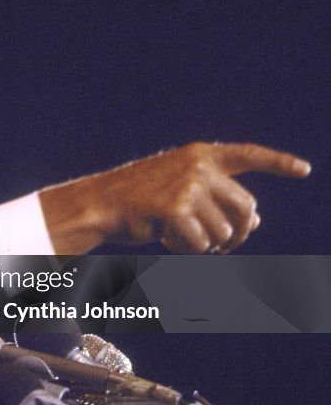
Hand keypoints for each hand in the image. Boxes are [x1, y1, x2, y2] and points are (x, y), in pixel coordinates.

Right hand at [39, 142, 310, 253]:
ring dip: (207, 245)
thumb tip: (257, 220)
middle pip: (246, 208)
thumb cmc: (139, 199)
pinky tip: (166, 241)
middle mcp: (199, 166)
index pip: (248, 156)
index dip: (278, 163)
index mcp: (201, 155)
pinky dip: (186, 249)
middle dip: (240, 234)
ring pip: (223, 232)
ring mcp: (187, 186)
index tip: (305, 170)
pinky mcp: (175, 208)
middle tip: (226, 248)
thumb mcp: (180, 190)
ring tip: (181, 239)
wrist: (99, 203)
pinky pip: (199, 242)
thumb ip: (217, 198)